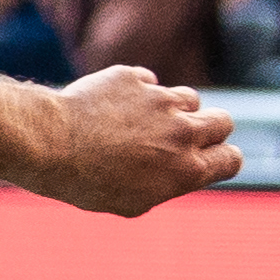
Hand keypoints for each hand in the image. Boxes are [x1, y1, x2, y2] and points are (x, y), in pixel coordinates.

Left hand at [36, 66, 240, 215]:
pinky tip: (113, 107)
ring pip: (189, 98)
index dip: (221, 159)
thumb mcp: (132, 201)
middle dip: (209, 129)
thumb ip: (168, 183)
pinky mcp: (134, 78)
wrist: (48, 143)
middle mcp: (182, 132)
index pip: (232, 159)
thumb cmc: (85, 182)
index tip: (207, 159)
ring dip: (173, 110)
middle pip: (223, 121)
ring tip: (141, 123)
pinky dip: (137, 93)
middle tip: (184, 137)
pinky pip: (148, 82)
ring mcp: (160, 100)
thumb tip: (183, 171)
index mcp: (187, 169)